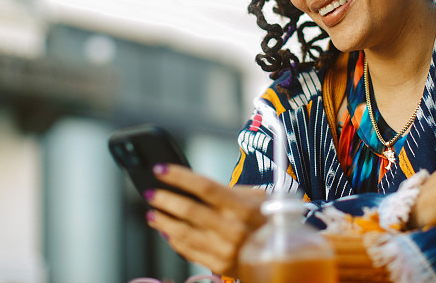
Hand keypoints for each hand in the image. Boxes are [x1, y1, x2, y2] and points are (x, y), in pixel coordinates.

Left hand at [145, 164, 266, 277]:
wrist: (284, 254)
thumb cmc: (268, 219)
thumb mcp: (259, 197)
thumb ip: (230, 190)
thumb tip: (194, 185)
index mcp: (243, 206)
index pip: (205, 186)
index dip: (179, 176)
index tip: (160, 169)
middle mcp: (233, 228)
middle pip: (189, 210)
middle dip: (164, 199)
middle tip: (150, 193)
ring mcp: (225, 248)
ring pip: (183, 232)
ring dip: (163, 221)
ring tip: (152, 212)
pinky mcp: (219, 265)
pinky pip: (188, 250)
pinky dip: (173, 239)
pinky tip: (166, 231)